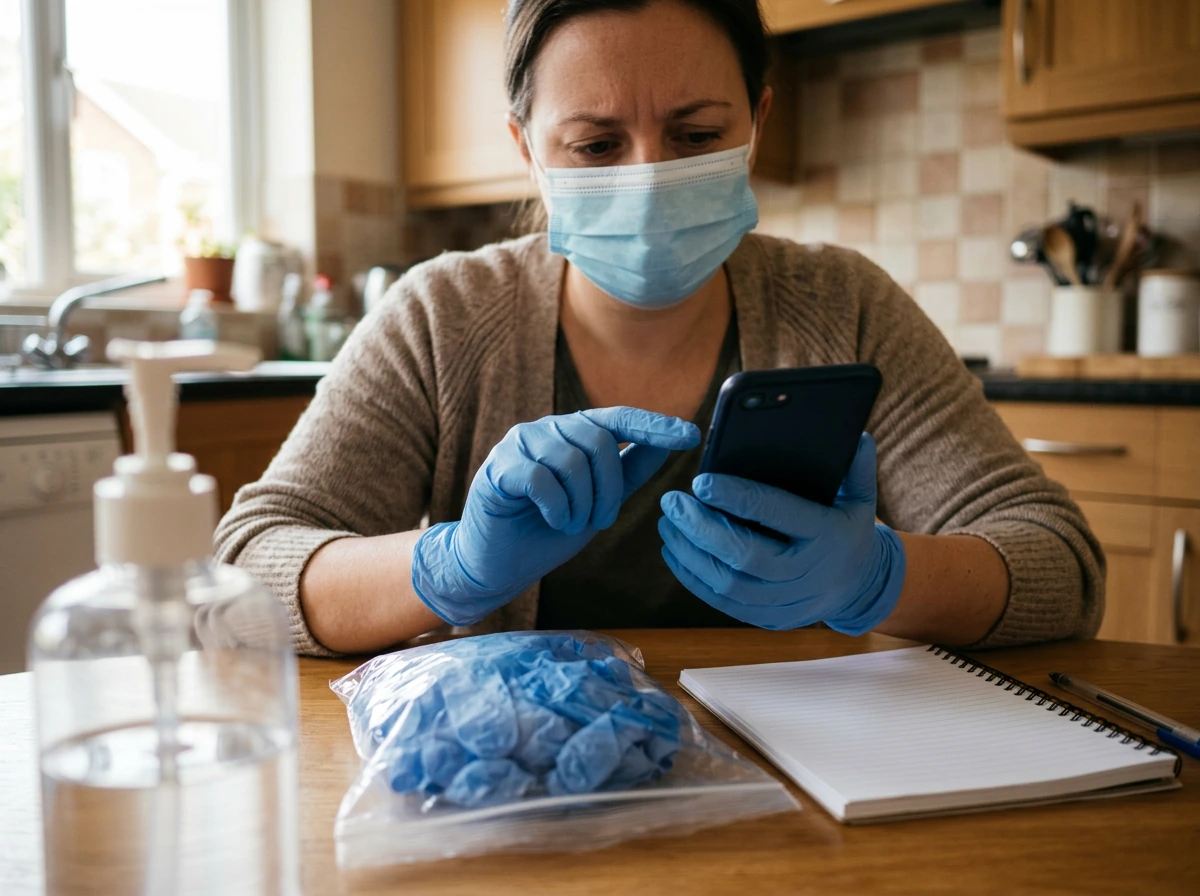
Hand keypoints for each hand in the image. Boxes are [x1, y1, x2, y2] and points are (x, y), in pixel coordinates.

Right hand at [412, 407, 699, 624]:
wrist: (497, 563)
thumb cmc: (546, 530)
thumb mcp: (599, 502)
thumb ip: (629, 471)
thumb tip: (666, 442)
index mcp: (573, 434)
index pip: (619, 418)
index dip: (655, 425)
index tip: (690, 436)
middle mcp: (547, 430)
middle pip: (598, 442)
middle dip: (609, 490)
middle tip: (599, 521)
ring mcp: (520, 444)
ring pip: (571, 461)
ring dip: (582, 504)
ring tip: (571, 524)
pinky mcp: (499, 467)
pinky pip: (542, 479)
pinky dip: (557, 508)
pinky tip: (553, 521)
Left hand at [657, 433, 905, 633]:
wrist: (859, 587)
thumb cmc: (850, 532)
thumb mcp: (861, 499)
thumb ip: (855, 468)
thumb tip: (855, 436)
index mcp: (827, 535)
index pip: (778, 512)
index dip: (737, 497)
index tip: (701, 481)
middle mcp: (806, 572)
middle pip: (745, 555)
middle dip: (702, 528)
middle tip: (672, 502)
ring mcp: (788, 601)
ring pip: (729, 583)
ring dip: (691, 554)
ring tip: (668, 524)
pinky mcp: (769, 618)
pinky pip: (724, 603)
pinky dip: (694, 579)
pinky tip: (676, 553)